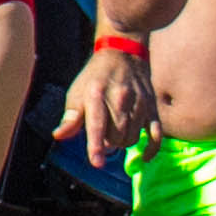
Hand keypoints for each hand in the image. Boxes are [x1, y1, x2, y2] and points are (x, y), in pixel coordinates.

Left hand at [57, 44, 156, 166]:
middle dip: (107, 143)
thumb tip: (59, 136)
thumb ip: (70, 117)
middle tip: (102, 134)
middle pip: (116, 137)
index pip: (97, 125)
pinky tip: (144, 156)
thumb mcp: (77, 92)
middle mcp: (120, 99)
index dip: (96, 145)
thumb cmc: (95, 77)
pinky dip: (151, 149)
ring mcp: (139, 103)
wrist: (123, 53)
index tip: (97, 162)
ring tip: (115, 131)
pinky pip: (156, 134)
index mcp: (96, 95)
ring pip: (132, 138)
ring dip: (122, 142)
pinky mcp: (152, 107)